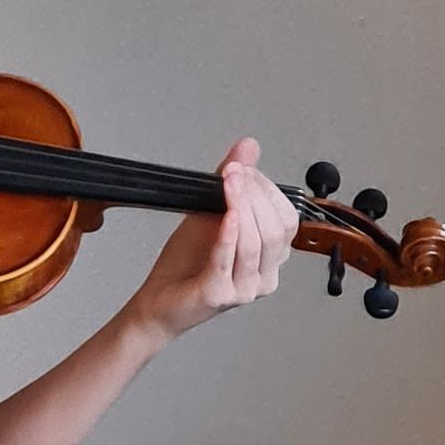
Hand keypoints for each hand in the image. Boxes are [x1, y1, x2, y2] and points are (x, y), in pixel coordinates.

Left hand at [129, 138, 298, 341]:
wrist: (158, 298)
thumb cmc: (186, 262)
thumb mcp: (211, 212)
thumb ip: (233, 181)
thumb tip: (248, 146)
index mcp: (270, 258)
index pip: (286, 219)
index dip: (268, 190)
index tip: (244, 168)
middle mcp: (264, 276)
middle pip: (275, 230)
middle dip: (255, 195)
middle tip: (234, 172)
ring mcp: (245, 289)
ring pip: (256, 243)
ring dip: (242, 207)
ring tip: (227, 184)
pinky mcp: (220, 296)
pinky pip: (229, 260)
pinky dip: (228, 234)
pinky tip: (226, 216)